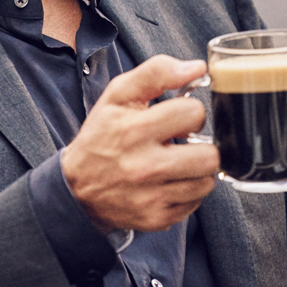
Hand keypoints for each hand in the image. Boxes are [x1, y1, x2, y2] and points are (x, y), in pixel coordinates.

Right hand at [60, 55, 220, 232]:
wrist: (76, 187)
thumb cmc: (102, 135)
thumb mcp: (118, 95)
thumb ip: (156, 72)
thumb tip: (197, 68)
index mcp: (135, 130)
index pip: (193, 113)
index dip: (189, 111)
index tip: (176, 117)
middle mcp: (144, 167)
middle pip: (210, 156)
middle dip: (201, 145)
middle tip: (183, 143)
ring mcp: (151, 198)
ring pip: (206, 182)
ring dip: (196, 170)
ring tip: (177, 163)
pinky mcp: (156, 219)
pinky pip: (195, 204)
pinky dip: (187, 192)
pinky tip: (169, 182)